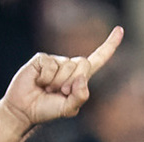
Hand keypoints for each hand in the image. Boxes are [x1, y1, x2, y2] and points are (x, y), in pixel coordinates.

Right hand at [0, 26, 122, 127]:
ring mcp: (56, 61)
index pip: (98, 58)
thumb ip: (80, 97)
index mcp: (80, 77)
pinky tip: (38, 83)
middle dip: (73, 81)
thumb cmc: (46, 109)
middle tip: (60, 92)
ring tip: (47, 89)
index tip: (120, 30)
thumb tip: (82, 79)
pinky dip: (46, 78)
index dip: (110, 45)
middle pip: (84, 63)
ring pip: (67, 66)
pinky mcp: (42, 59)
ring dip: (57, 82)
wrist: (24, 110)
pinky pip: (51, 65)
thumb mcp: (68, 109)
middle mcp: (69, 66)